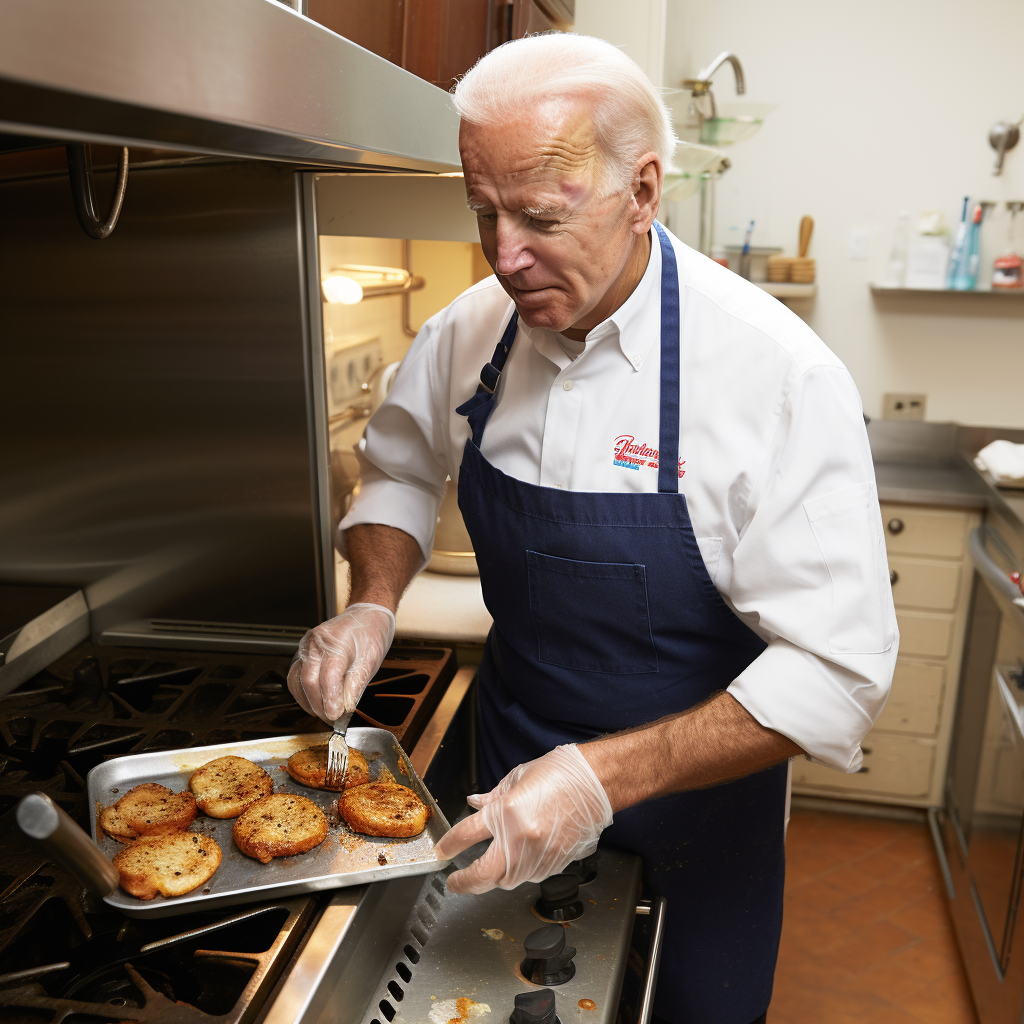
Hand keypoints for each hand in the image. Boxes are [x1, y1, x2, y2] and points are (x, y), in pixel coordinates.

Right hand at [287, 603, 395, 721]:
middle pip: (309, 681)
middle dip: (319, 705)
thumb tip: (344, 709)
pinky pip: (296, 676)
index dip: (331, 700)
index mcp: (336, 641)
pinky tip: (315, 702)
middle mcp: (316, 642)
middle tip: (331, 719)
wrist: (366, 615)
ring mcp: (306, 646)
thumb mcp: (371, 661)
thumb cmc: (370, 634)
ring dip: (308, 702)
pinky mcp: (302, 652)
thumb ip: (355, 686)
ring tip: (324, 713)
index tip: (336, 716)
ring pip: (297, 681)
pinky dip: (303, 693)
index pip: (329, 677)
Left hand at [434, 744, 612, 894]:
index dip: (449, 845)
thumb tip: (474, 804)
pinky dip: (518, 871)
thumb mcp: (517, 778)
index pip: (466, 835)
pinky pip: (529, 876)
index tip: (443, 851)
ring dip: (494, 877)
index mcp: (506, 811)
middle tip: (455, 882)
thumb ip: (492, 797)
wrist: (597, 783)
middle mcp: (520, 838)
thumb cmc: (561, 775)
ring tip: (488, 869)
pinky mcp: (555, 864)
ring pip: (507, 880)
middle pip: (482, 874)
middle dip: (464, 882)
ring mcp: (539, 855)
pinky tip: (518, 860)